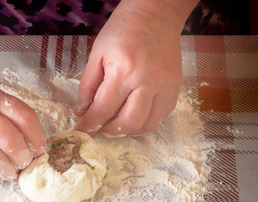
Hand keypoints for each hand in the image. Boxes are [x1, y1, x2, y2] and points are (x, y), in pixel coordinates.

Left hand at [75, 1, 184, 135]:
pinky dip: (146, 121)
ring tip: (117, 121)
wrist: (156, 15)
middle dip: (110, 130)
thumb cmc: (123, 31)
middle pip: (128, 123)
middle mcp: (148, 82)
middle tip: (101, 125)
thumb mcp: (97, 54)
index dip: (90, 124)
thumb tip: (82, 111)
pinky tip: (135, 113)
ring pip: (148, 125)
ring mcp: (165, 86)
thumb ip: (88, 86)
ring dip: (129, 130)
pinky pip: (162, 116)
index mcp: (124, 71)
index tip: (83, 128)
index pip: (104, 109)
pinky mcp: (176, 88)